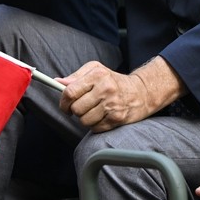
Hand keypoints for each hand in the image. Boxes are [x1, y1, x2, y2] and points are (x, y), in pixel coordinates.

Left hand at [58, 57, 181, 131]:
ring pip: (84, 120)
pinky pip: (95, 128)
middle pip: (76, 108)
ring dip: (85, 119)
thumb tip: (57, 82)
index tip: (64, 105)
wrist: (141, 92)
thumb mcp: (96, 70)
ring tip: (94, 111)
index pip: (70, 92)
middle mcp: (105, 89)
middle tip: (82, 107)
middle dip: (75, 111)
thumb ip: (76, 76)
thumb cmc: (114, 81)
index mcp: (97, 74)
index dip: (63, 101)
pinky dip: (95, 125)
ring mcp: (112, 105)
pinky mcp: (117, 118)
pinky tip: (102, 116)